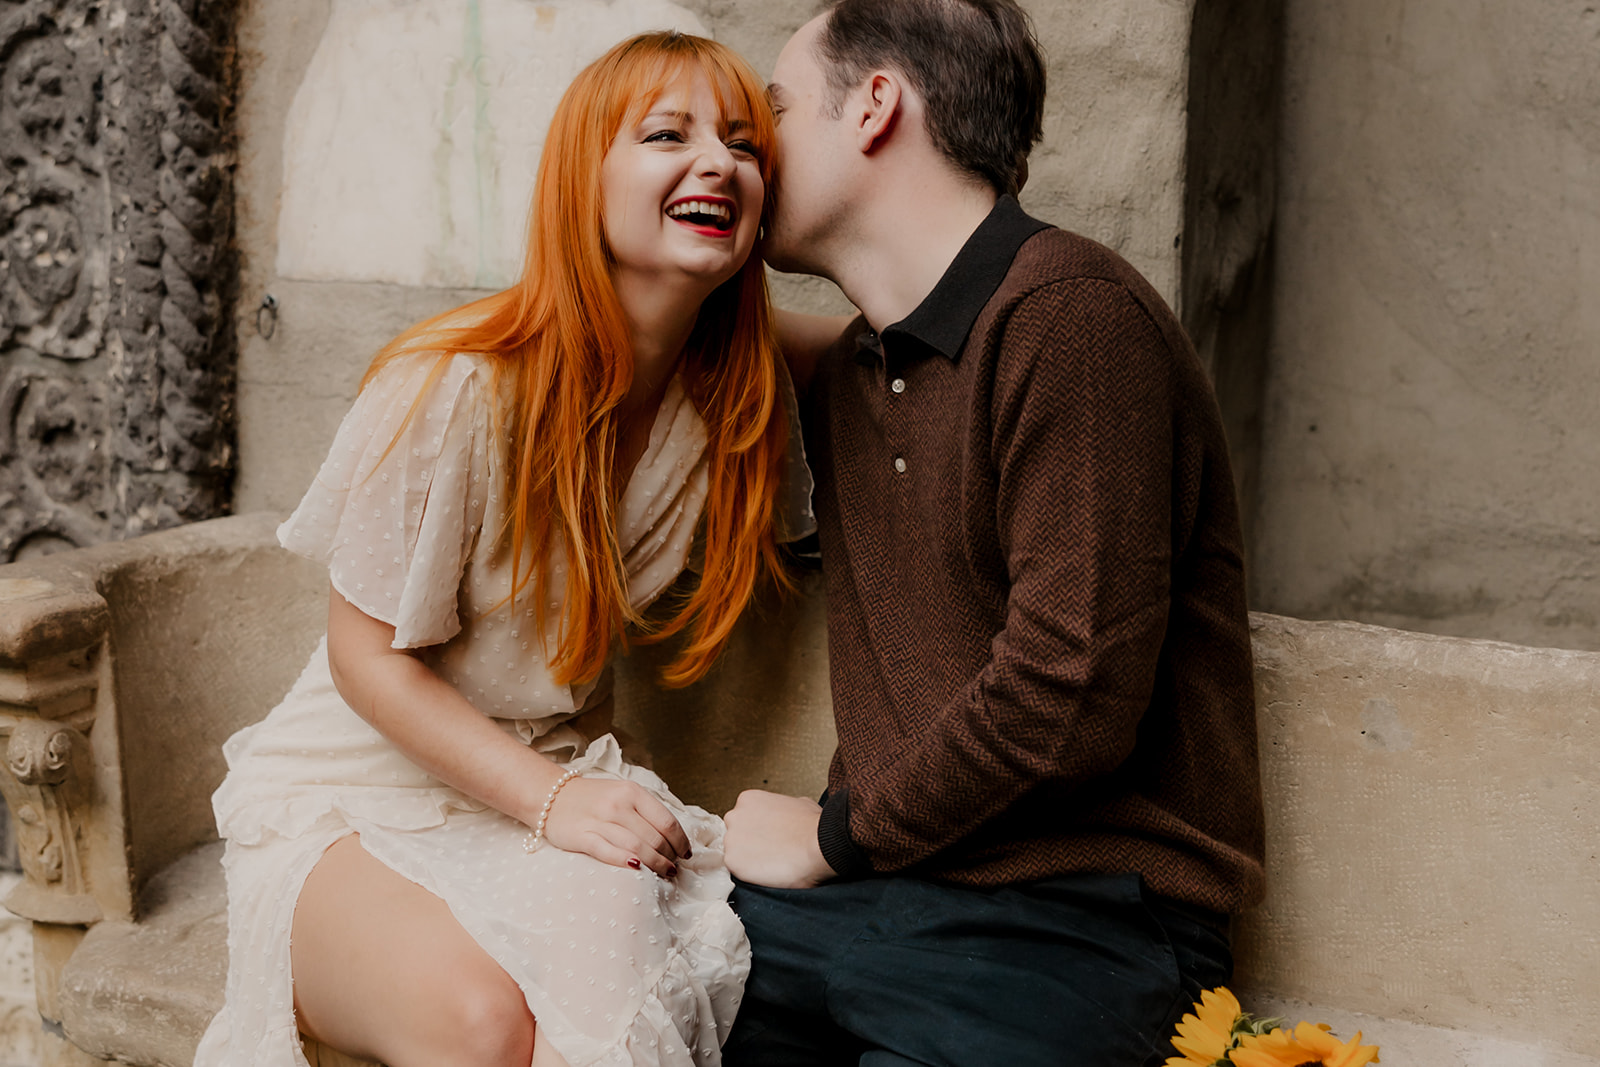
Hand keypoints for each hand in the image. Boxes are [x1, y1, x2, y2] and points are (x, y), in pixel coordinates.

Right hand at [540, 777, 690, 877]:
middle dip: (670, 856)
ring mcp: (599, 820)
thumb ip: (645, 811)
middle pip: (654, 837)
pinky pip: (608, 851)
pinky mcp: (582, 836)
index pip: (667, 821)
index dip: (680, 841)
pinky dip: (625, 861)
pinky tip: (638, 869)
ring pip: (636, 847)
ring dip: (655, 864)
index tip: (685, 854)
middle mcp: (618, 804)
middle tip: (674, 868)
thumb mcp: (623, 794)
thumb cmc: (594, 799)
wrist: (551, 795)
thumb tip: (673, 838)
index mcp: (632, 792)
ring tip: (664, 873)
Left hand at [723, 790, 836, 887]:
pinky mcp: (732, 862)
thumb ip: (783, 806)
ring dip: (749, 859)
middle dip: (749, 842)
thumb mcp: (799, 803)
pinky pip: (737, 870)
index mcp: (748, 799)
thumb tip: (787, 814)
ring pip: (734, 852)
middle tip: (769, 851)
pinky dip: (750, 873)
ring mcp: (731, 839)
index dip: (757, 829)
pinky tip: (767, 871)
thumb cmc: (812, 827)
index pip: (744, 817)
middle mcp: (734, 816)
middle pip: (735, 833)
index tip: (769, 837)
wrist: (817, 846)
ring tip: (771, 863)